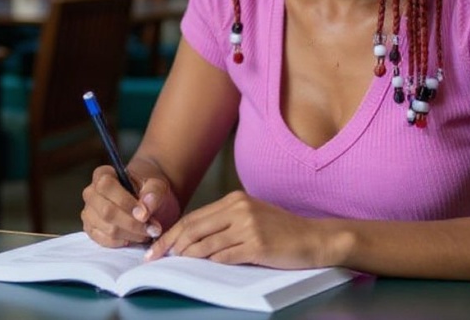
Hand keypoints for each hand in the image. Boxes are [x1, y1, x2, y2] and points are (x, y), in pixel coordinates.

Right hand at [81, 164, 177, 247]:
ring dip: (131, 234)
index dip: (125, 201)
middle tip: (152, 228)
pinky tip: (135, 237)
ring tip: (148, 232)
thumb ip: (153, 193)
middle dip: (132, 223)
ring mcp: (88, 212)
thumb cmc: (146, 188)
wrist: (142, 197)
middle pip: (106, 211)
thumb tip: (145, 209)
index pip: (106, 186)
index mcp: (102, 174)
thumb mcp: (155, 185)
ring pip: (108, 228)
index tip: (145, 213)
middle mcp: (91, 193)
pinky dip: (123, 242)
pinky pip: (104, 240)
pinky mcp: (90, 229)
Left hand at [145, 190, 331, 268]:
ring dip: (186, 257)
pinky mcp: (257, 245)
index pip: (193, 217)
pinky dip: (209, 264)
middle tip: (155, 259)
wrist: (314, 238)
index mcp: (234, 200)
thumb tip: (192, 240)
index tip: (156, 247)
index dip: (171, 233)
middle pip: (193, 228)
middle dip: (170, 245)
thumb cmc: (282, 231)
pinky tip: (200, 269)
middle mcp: (239, 209)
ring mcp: (248, 226)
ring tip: (174, 266)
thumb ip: (224, 223)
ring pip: (205, 244)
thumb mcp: (251, 216)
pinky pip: (224, 257)